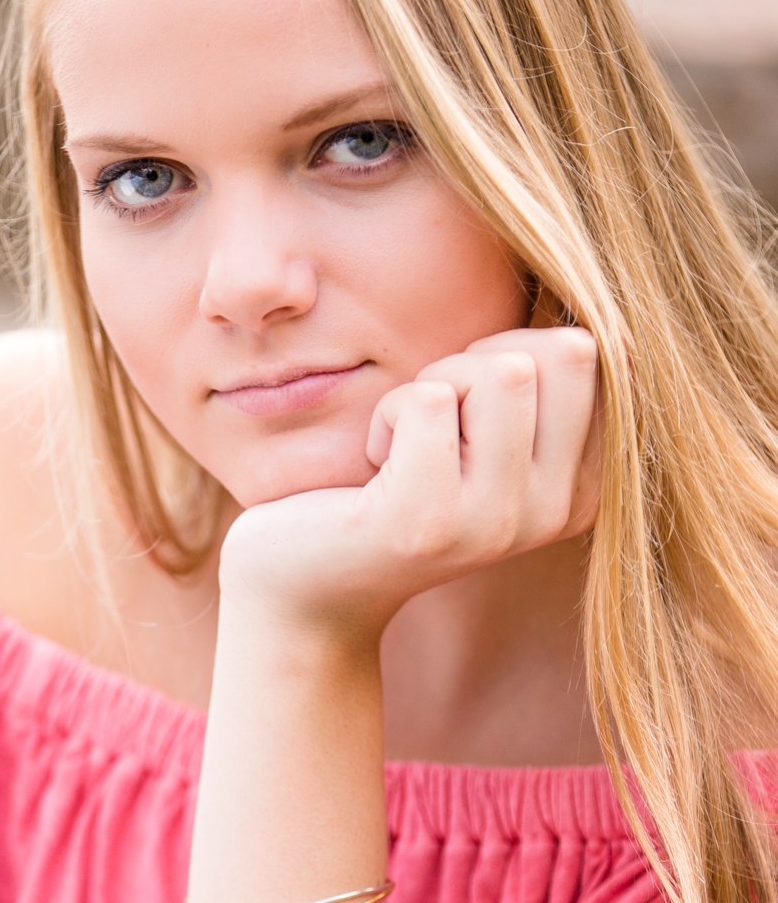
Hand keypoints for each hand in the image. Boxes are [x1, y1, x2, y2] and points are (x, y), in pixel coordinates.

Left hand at [219, 326, 600, 636]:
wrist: (303, 588)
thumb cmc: (387, 488)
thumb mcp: (479, 438)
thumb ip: (533, 386)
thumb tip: (575, 314)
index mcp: (582, 487)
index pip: (599, 355)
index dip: (514, 353)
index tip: (464, 410)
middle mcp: (557, 512)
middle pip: (563, 353)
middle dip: (478, 360)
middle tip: (427, 419)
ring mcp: (497, 521)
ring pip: (499, 370)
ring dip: (429, 386)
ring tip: (401, 445)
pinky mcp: (427, 519)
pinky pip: (426, 400)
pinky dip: (385, 413)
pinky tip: (372, 468)